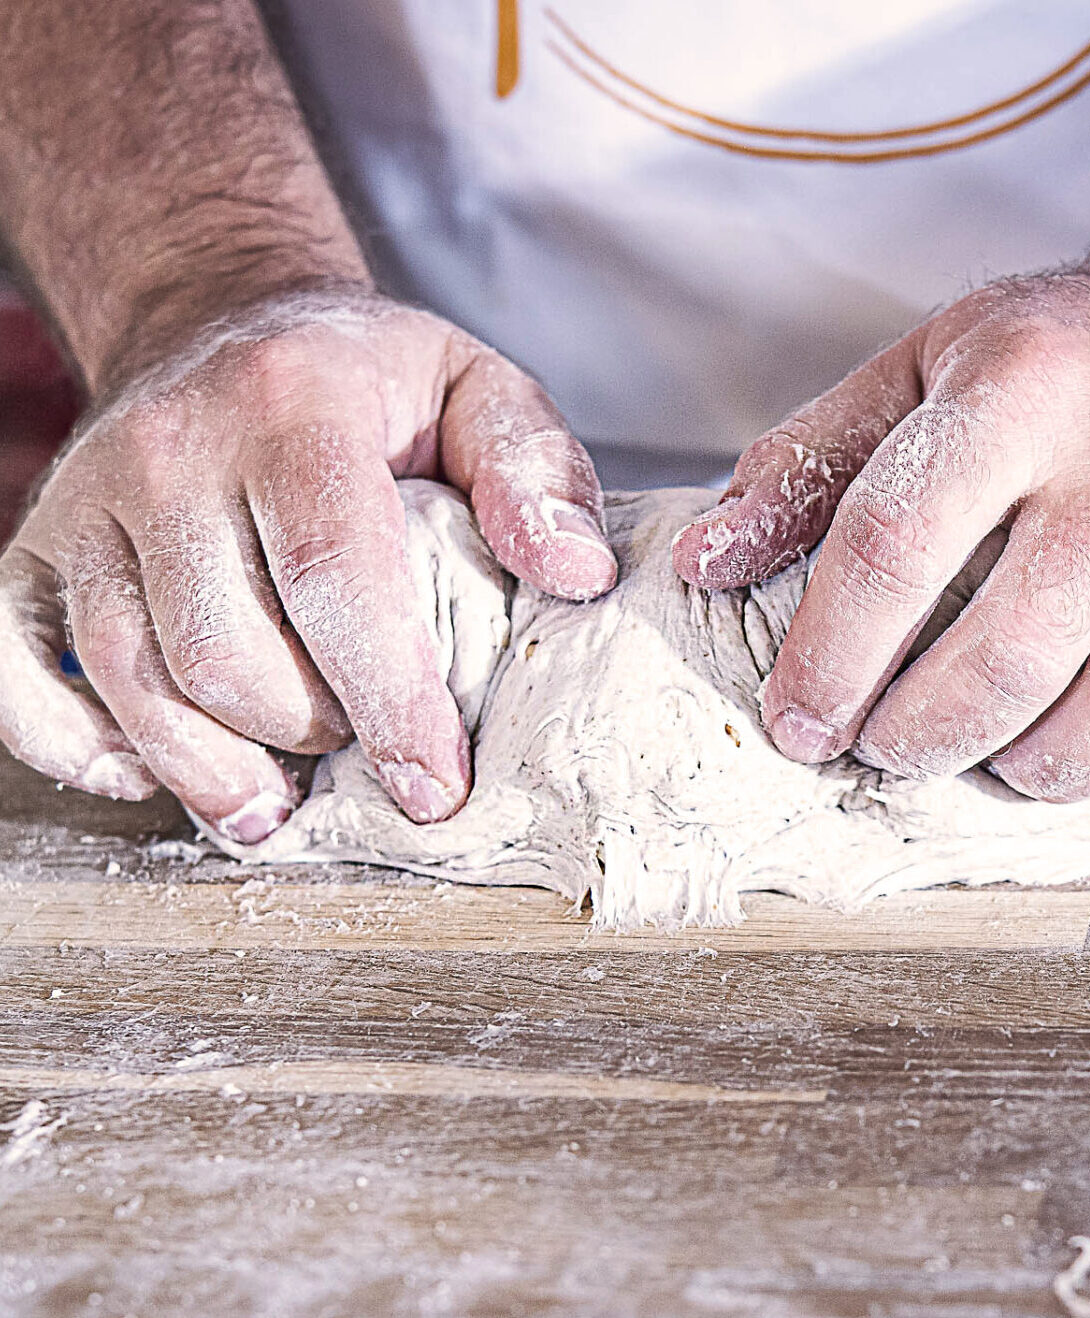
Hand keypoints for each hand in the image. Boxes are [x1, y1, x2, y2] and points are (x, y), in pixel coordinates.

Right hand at [0, 291, 615, 837]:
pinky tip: (149, 771)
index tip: (434, 787)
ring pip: (136, 682)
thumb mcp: (476, 392)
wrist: (221, 326)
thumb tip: (573, 578)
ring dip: (217, 768)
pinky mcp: (35, 549)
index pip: (339, 579)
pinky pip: (19, 677)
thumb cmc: (365, 384)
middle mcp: (170, 449)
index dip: (392, 702)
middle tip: (362, 743)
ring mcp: (88, 502)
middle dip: (314, 733)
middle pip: (232, 655)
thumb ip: (534, 475)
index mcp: (294, 407)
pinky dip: (80, 748)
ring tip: (281, 794)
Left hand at [673, 252, 1089, 804]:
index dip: (828, 659)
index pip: (895, 548)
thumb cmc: (1056, 353)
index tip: (797, 724)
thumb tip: (707, 563)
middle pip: (1012, 654)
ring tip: (983, 760)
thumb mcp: (916, 369)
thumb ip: (806, 465)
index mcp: (1022, 390)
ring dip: (1032, 771)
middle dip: (922, 737)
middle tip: (884, 749)